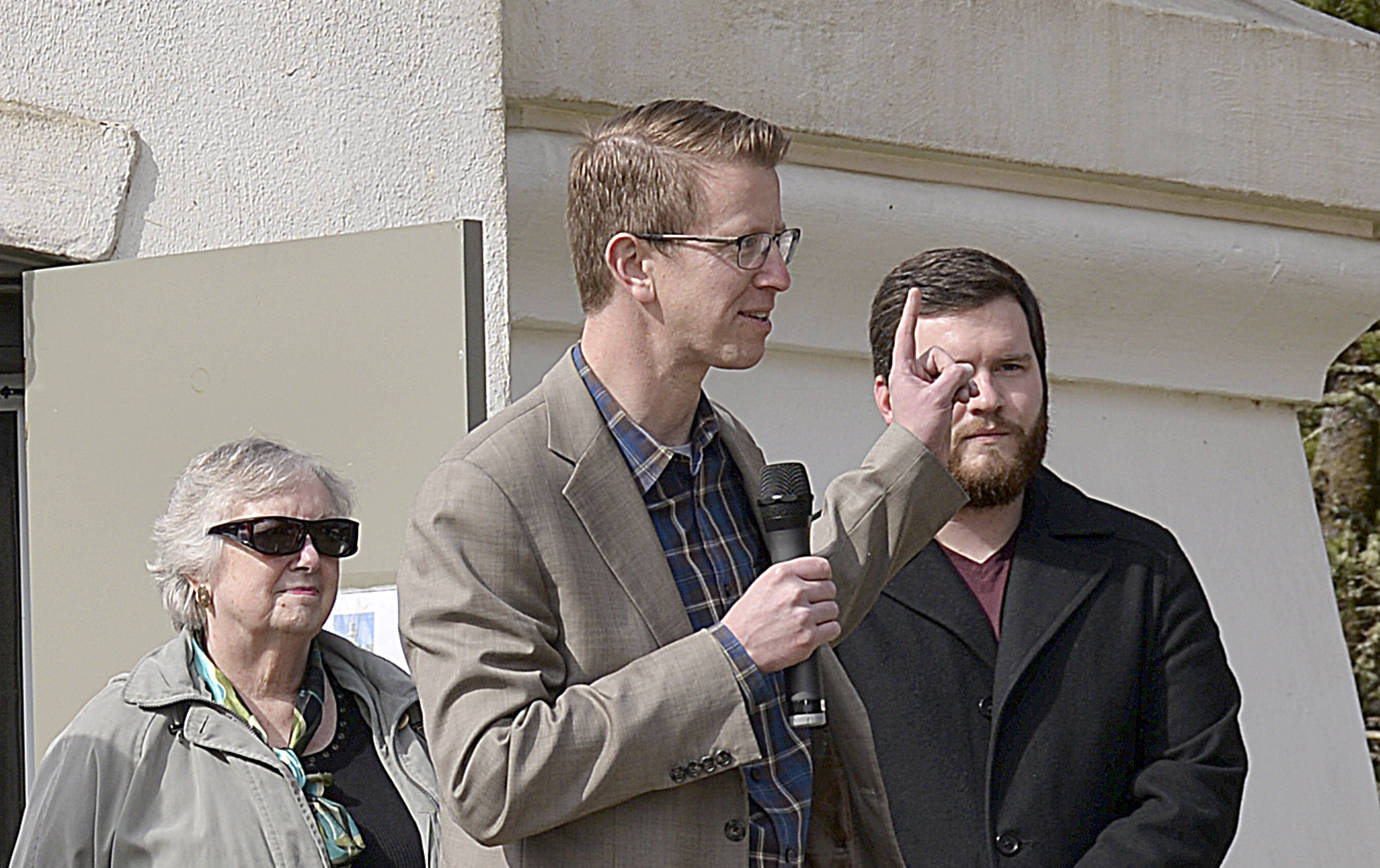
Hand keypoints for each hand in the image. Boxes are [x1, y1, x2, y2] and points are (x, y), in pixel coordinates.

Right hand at [721, 556, 838, 672]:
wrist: (737, 648)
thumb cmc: (747, 618)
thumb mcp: (763, 584)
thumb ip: (789, 576)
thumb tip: (815, 576)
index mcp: (782, 574)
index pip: (822, 566)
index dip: (822, 577)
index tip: (818, 584)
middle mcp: (794, 592)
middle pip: (830, 588)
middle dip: (821, 598)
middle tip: (807, 607)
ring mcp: (803, 615)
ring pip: (833, 609)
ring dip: (824, 616)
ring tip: (806, 621)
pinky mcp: (808, 638)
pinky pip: (833, 628)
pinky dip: (825, 632)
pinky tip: (811, 632)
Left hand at [887, 288, 975, 462]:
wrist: (922, 456)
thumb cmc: (919, 430)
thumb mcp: (937, 397)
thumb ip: (953, 376)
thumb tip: (964, 369)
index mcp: (903, 371)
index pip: (906, 334)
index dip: (912, 312)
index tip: (915, 292)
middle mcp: (913, 376)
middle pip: (940, 356)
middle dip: (952, 372)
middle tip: (953, 393)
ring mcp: (927, 386)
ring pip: (952, 369)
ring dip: (961, 382)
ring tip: (961, 400)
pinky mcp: (939, 396)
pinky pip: (956, 381)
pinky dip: (963, 389)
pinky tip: (964, 400)